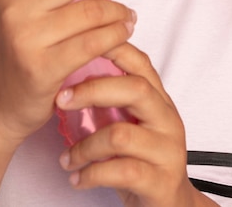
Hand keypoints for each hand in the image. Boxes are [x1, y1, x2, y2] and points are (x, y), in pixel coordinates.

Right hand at [0, 0, 134, 149]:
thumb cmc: (19, 49)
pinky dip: (117, 35)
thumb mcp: (22, 8)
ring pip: (92, 11)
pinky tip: (124, 33)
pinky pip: (94, 42)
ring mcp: (27, 38)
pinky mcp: (43, 68)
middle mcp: (15, 7)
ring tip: (128, 15)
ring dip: (120, 11)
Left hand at [56, 43, 218, 206]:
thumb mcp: (133, 124)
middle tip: (61, 99)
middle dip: (93, 90)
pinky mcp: (160, 181)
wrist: (170, 206)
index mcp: (159, 101)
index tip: (82, 42)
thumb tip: (74, 71)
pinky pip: (119, 172)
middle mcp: (167, 119)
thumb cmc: (144, 161)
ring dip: (84, 146)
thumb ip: (115, 100)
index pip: (141, 63)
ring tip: (68, 157)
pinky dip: (90, 174)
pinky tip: (77, 177)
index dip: (115, 48)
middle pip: (135, 89)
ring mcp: (167, 150)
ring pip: (121, 135)